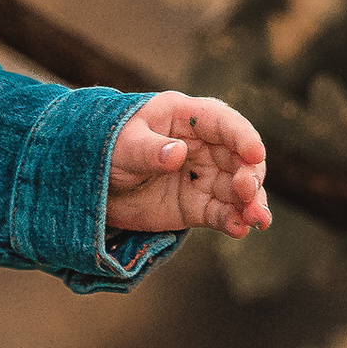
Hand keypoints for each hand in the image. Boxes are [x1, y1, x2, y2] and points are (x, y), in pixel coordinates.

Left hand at [106, 90, 270, 241]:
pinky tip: (240, 230)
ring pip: (238, 189)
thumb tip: (178, 153)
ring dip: (253, 203)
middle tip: (248, 193)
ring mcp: (202, 176)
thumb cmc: (105, 149)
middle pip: (240, 158)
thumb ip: (149, 150)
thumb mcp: (122, 146)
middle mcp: (202, 145)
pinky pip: (222, 213)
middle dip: (251, 175)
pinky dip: (234, 221)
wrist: (88, 183)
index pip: (223, 122)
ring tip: (258, 220)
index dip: (243, 137)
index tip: (255, 154)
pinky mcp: (197, 206)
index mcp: (186, 117)